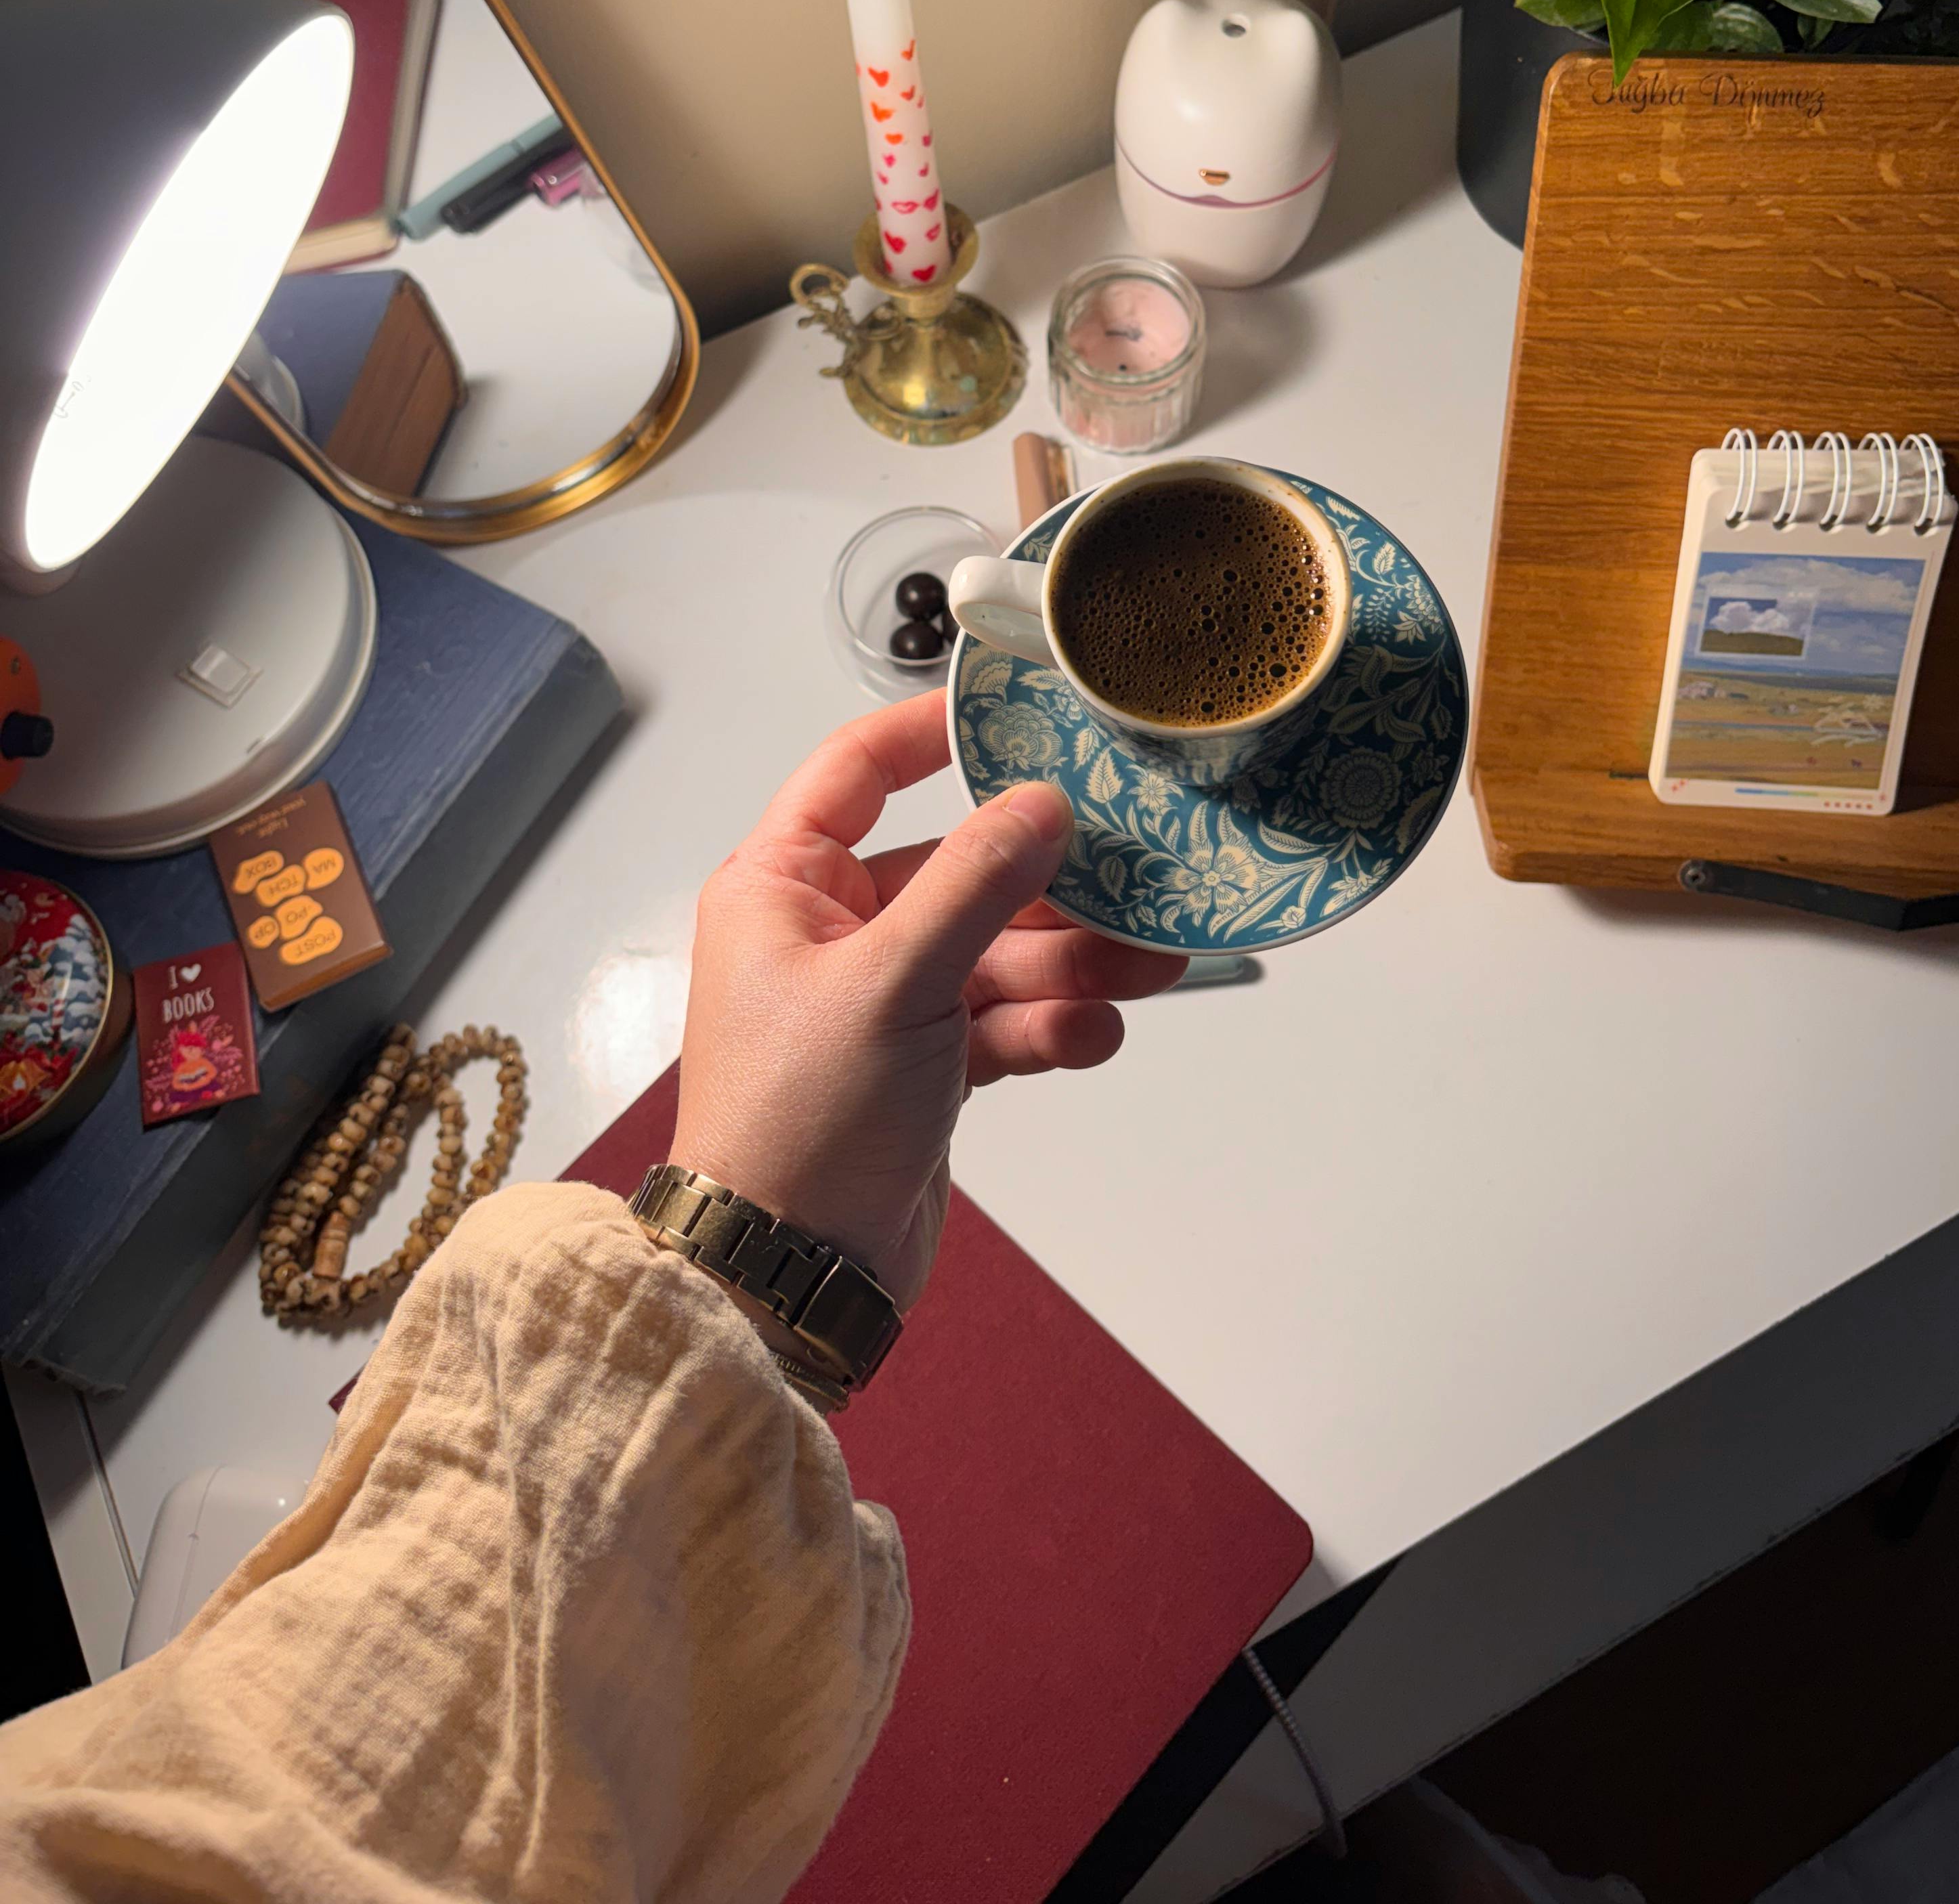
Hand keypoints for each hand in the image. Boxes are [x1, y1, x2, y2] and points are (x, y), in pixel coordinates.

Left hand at [670, 691, 1183, 1307]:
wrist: (787, 1273)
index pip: (856, 772)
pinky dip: (1048, 1025)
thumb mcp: (892, 982)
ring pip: (993, 952)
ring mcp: (880, 1001)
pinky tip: (1094, 1034)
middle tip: (1136, 879)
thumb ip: (975, 885)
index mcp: (782, 886)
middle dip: (1046, 889)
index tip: (1015, 713)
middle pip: (957, 873)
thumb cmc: (800, 1118)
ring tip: (1148, 966)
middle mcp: (829, 932)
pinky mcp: (923, 1065)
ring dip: (1068, 962)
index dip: (931, 733)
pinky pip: (1001, 1019)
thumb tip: (1042, 802)